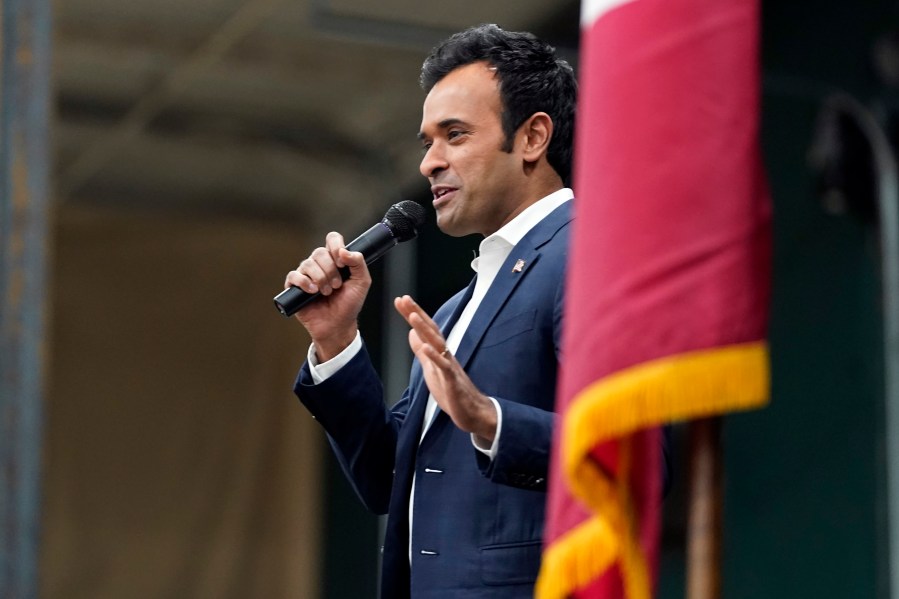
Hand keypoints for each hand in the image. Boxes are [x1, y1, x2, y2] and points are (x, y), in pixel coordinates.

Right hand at [284, 232, 370, 360]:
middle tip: (337, 286)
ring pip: (307, 263)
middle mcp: (320, 264)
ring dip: (320, 279)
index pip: (332, 239)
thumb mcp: (362, 282)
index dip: (336, 246)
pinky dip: (304, 282)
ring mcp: (306, 275)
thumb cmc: (349, 304)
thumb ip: (358, 263)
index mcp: (335, 259)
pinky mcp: (295, 287)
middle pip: (319, 252)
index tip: (342, 261)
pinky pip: (294, 276)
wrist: (338, 325)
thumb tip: (344, 251)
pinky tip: (313, 291)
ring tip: (327, 292)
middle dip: (331, 270)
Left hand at [394, 295, 496, 443]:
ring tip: (412, 315)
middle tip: (404, 298)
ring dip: (425, 329)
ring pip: (437, 343)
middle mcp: (445, 354)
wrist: (472, 412)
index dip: (412, 314)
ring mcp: (450, 366)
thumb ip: (422, 352)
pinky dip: (434, 356)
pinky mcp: (453, 381)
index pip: (424, 329)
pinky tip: (425, 347)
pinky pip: (444, 366)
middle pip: (431, 330)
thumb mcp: (431, 369)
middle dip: (417, 314)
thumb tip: (411, 333)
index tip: (400, 299)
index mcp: (439, 352)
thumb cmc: (452, 391)